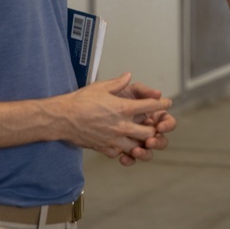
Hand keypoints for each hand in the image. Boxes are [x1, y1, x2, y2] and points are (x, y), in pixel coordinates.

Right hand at [55, 73, 171, 161]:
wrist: (62, 119)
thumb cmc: (80, 101)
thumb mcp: (101, 87)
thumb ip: (118, 83)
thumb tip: (128, 76)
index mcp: (123, 108)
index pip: (150, 106)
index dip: (161, 104)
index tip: (167, 103)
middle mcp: (122, 126)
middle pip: (149, 132)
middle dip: (154, 128)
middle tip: (154, 123)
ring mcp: (114, 140)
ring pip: (138, 146)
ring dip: (141, 141)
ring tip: (141, 136)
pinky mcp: (106, 149)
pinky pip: (122, 153)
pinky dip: (125, 148)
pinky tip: (123, 142)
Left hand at [114, 79, 177, 164]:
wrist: (82, 111)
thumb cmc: (106, 98)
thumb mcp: (126, 89)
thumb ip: (142, 90)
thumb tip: (157, 93)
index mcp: (150, 113)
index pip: (166, 120)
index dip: (167, 124)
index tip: (161, 126)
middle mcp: (145, 128)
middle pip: (160, 139)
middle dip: (158, 142)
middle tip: (150, 141)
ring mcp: (135, 139)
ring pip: (147, 151)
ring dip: (144, 153)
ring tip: (136, 151)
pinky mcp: (123, 148)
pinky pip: (130, 158)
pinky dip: (129, 159)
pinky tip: (123, 158)